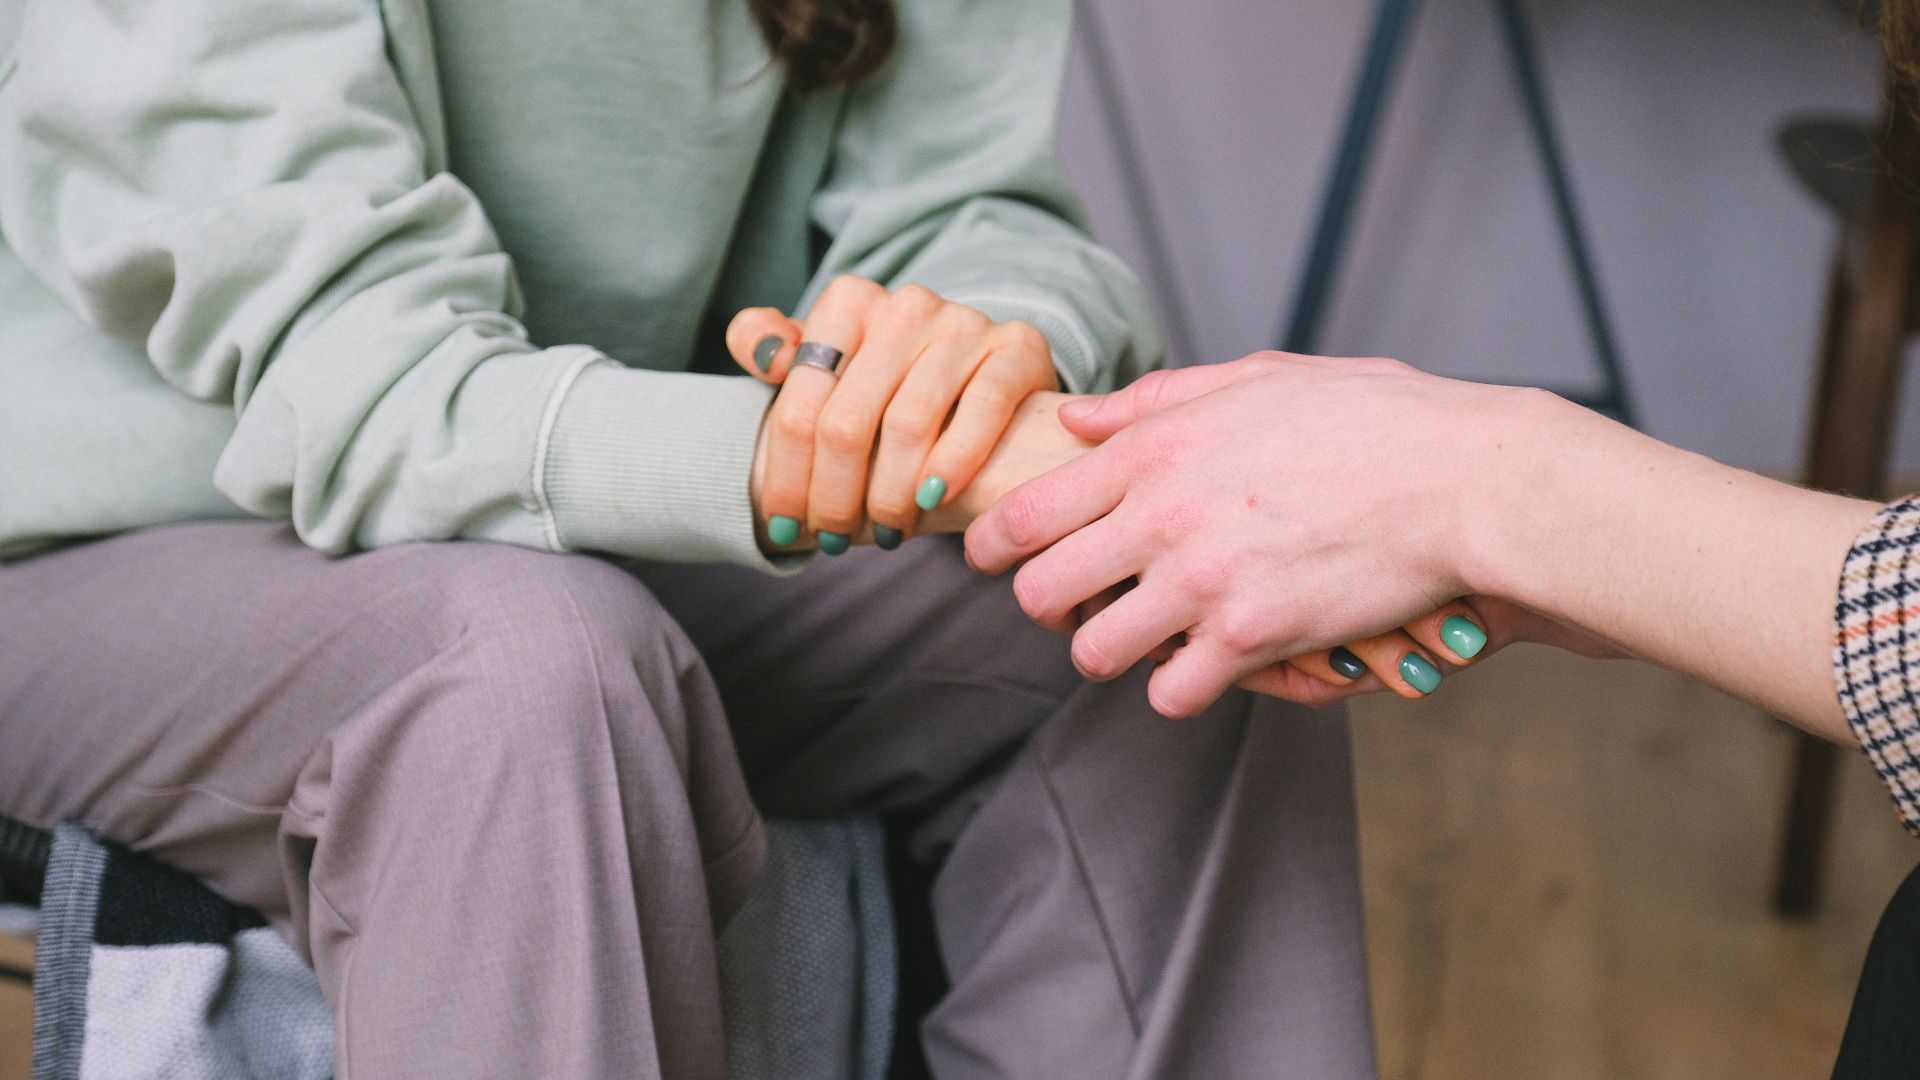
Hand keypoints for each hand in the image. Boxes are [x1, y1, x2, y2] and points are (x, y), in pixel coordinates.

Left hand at [727, 276, 1058, 550]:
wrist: (984, 376)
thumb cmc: (888, 385)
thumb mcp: (826, 363)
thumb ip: (772, 347)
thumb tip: (764, 353)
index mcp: (848, 302)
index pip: (800, 405)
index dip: (786, 477)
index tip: (783, 527)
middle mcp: (905, 305)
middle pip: (847, 422)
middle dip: (835, 497)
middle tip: (835, 540)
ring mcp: (963, 323)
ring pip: (908, 425)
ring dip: (890, 496)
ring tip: (887, 533)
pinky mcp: (1017, 346)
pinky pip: (982, 408)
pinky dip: (954, 462)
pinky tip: (934, 499)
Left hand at [964, 351, 1609, 716]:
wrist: (1463, 480)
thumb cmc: (1372, 420)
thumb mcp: (1258, 379)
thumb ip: (1157, 400)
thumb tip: (1077, 417)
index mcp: (1154, 449)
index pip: (1025, 512)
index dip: (991, 545)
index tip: (992, 558)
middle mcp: (1162, 516)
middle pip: (1040, 592)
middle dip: (1047, 606)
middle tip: (1075, 605)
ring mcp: (1202, 582)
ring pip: (1094, 652)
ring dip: (1110, 651)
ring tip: (1142, 638)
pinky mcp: (1251, 638)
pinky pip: (1171, 692)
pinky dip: (1180, 687)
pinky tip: (1204, 665)